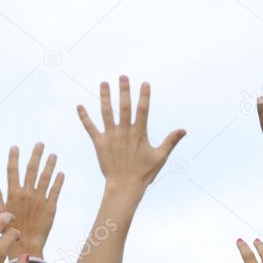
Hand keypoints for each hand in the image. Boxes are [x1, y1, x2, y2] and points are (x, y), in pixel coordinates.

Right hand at [0, 144, 63, 257]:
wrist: (26, 245)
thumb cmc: (10, 230)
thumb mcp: (0, 212)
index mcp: (13, 194)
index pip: (12, 171)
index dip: (13, 158)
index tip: (15, 147)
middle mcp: (27, 194)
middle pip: (31, 170)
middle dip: (36, 155)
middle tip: (41, 144)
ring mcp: (40, 200)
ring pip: (45, 178)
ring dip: (50, 165)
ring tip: (54, 155)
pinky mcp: (51, 207)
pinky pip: (55, 191)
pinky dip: (59, 181)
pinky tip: (61, 173)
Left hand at [77, 76, 184, 191]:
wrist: (125, 186)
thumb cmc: (145, 173)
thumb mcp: (161, 157)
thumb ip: (171, 141)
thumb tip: (183, 130)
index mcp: (140, 134)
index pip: (143, 110)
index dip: (144, 96)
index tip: (145, 83)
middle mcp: (124, 132)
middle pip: (124, 107)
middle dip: (124, 90)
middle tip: (122, 76)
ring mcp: (111, 136)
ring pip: (106, 112)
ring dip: (105, 97)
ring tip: (103, 83)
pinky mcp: (99, 143)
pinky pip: (90, 127)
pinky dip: (84, 117)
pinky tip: (79, 106)